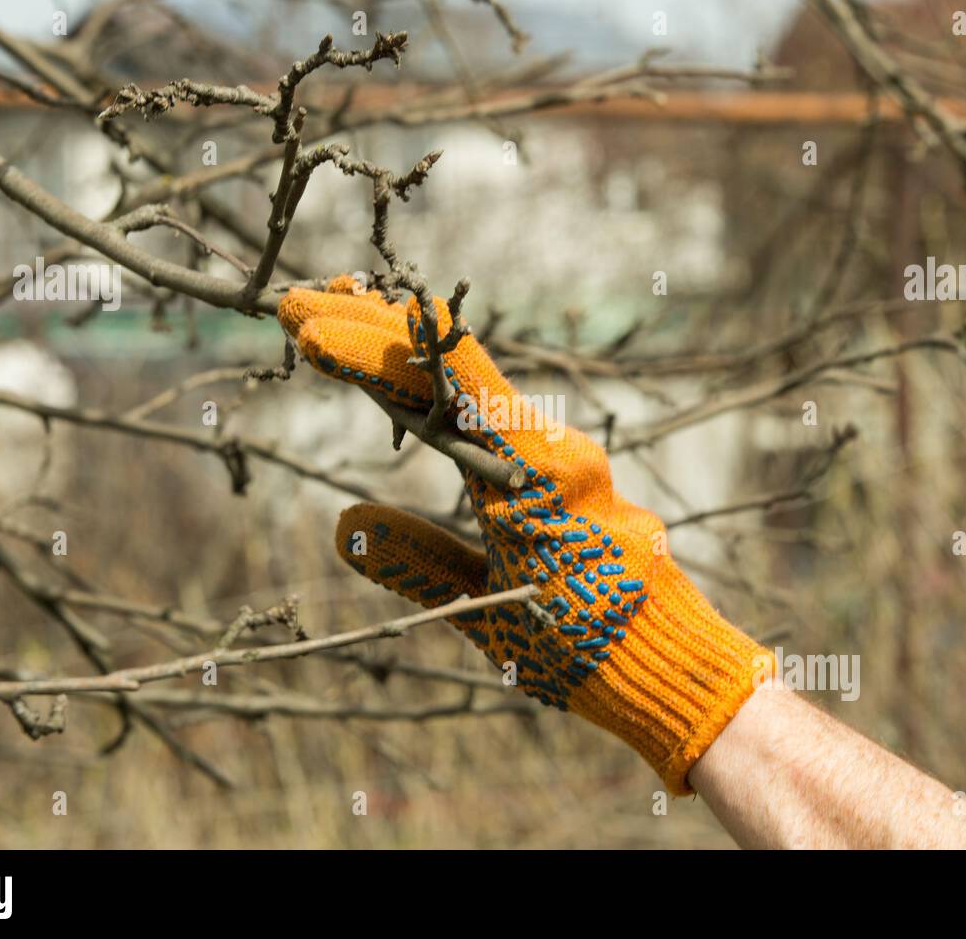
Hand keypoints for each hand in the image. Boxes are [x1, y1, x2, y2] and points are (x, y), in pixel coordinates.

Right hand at [278, 275, 772, 792]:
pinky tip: (401, 375)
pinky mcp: (559, 467)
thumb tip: (343, 521)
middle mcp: (549, 444)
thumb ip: (417, 563)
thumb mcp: (487, 611)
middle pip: (451, 365)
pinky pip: (489, 410)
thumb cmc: (583, 646)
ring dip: (402, 347)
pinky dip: (437, 385)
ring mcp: (558, 451)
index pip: (441, 382)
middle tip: (299, 304)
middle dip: (373, 328)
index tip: (307, 325)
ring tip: (334, 316)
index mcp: (532, 472)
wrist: (666, 660)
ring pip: (470, 381)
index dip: (371, 347)